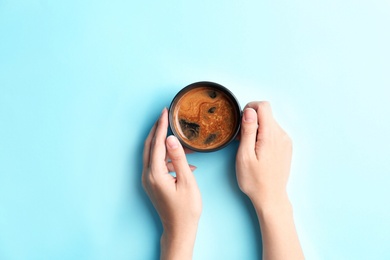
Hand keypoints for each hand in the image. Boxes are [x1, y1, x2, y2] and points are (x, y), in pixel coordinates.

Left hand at [142, 108, 201, 259]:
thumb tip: (171, 139)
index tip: (165, 112)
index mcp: (155, 173)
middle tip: (166, 116)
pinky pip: (159, 164)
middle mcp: (148, 175)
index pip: (157, 143)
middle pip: (150, 145)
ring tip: (184, 142)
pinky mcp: (153, 183)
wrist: (179, 229)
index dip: (161, 126)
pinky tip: (186, 162)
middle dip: (158, 129)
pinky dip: (170, 158)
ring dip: (166, 145)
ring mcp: (149, 180)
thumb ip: (179, 158)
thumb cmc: (186, 209)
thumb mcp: (187, 181)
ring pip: (155, 154)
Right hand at [236, 101, 291, 206]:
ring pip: (270, 123)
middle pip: (266, 114)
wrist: (271, 197)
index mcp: (271, 135)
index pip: (264, 106)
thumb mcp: (244, 155)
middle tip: (241, 138)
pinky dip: (264, 135)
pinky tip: (257, 150)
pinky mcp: (286, 147)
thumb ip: (248, 131)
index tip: (241, 120)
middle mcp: (282, 135)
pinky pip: (274, 132)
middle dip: (252, 121)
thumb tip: (249, 111)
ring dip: (257, 129)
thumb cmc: (254, 180)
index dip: (250, 107)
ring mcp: (286, 141)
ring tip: (249, 147)